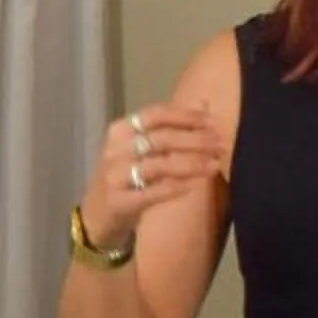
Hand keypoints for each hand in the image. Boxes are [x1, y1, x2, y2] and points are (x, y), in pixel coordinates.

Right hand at [77, 102, 227, 253]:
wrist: (97, 214)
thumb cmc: (124, 177)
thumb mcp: (139, 149)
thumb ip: (169, 128)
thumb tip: (203, 103)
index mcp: (119, 131)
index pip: (154, 115)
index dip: (184, 116)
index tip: (211, 122)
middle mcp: (114, 150)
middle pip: (161, 139)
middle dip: (195, 141)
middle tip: (220, 145)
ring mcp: (115, 176)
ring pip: (160, 165)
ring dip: (192, 164)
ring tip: (215, 165)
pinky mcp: (119, 202)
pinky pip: (155, 192)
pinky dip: (178, 187)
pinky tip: (197, 184)